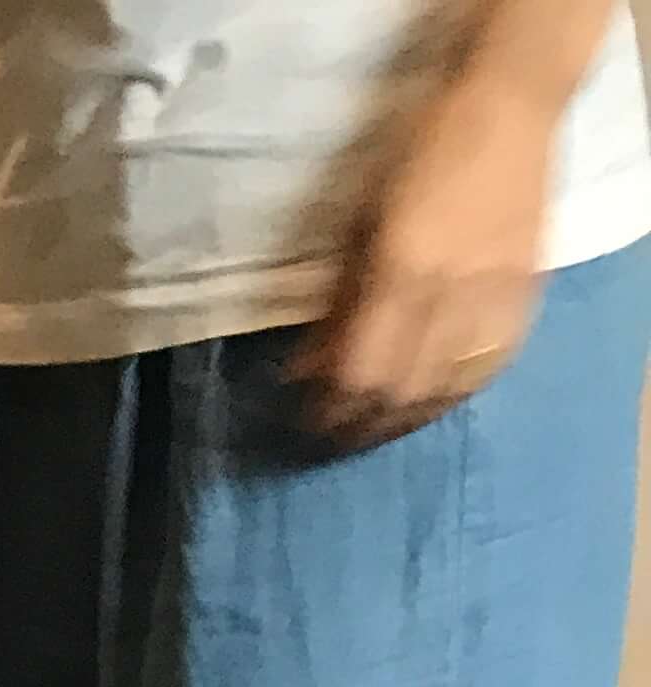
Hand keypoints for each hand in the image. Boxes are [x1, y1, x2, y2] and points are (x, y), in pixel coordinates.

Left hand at [295, 68, 552, 442]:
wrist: (511, 105)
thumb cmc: (421, 150)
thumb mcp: (361, 219)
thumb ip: (338, 298)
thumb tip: (307, 367)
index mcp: (402, 268)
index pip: (359, 373)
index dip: (330, 408)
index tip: (309, 418)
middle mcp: (450, 293)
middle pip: (400, 395)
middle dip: (361, 427)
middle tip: (335, 435)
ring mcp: (494, 297)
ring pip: (445, 393)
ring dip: (405, 421)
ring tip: (377, 427)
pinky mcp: (526, 295)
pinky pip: (488, 370)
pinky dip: (453, 396)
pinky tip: (431, 401)